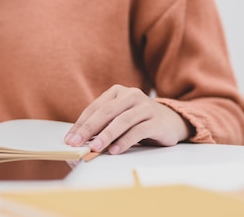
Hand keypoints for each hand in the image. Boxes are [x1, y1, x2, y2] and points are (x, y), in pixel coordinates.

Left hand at [64, 84, 190, 154]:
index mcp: (117, 92)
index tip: (69, 139)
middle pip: (105, 112)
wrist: (173, 120)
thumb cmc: (139, 120)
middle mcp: (131, 96)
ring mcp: (146, 107)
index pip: (94, 108)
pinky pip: (138, 131)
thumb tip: (80, 139)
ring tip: (94, 148)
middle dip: (88, 129)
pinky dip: (124, 141)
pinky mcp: (157, 121)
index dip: (80, 124)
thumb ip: (102, 124)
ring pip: (121, 121)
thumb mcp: (119, 117)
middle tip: (76, 143)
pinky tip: (114, 150)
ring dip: (106, 136)